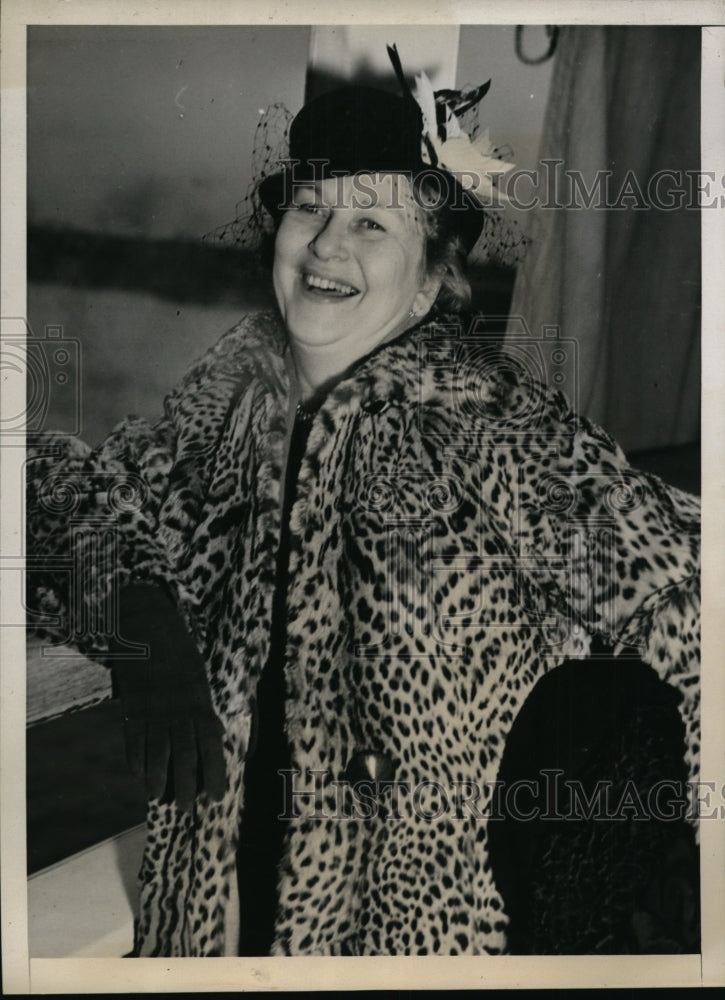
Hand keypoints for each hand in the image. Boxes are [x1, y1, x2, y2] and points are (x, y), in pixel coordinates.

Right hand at [109, 583, 226, 810]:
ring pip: (155, 754)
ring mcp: (151, 710)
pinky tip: (139, 776)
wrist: (146, 624)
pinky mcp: (131, 707)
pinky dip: (136, 762)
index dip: (214, 773)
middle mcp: (177, 710)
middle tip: (185, 808)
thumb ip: (208, 706)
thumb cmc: (180, 650)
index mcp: (199, 700)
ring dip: (157, 780)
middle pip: (183, 756)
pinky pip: (133, 741)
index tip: (216, 796)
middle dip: (185, 786)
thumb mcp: (202, 675)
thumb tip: (221, 737)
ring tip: (159, 797)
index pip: (210, 745)